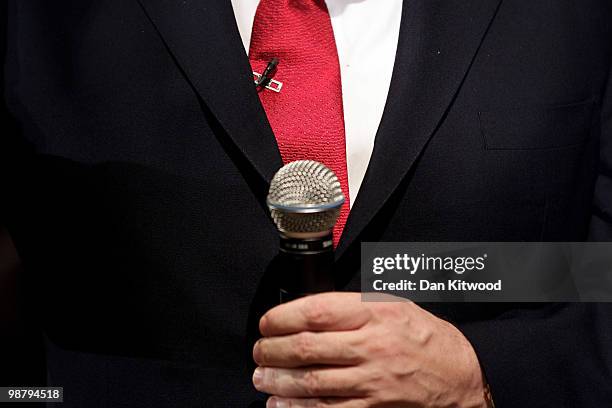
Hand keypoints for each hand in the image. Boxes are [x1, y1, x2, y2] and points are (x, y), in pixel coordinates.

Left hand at [252, 292, 486, 407]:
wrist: (461, 373)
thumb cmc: (423, 335)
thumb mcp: (392, 304)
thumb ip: (351, 306)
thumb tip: (305, 311)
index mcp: (375, 312)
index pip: (317, 311)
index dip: (282, 317)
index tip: (267, 322)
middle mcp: (373, 345)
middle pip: (307, 348)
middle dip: (272, 351)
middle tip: (259, 351)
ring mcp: (373, 380)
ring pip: (312, 383)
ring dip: (279, 382)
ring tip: (262, 378)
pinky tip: (281, 406)